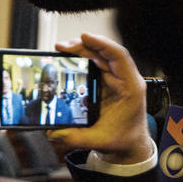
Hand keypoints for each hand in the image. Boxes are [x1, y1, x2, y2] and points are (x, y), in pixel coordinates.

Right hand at [49, 33, 154, 163]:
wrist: (130, 144)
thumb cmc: (122, 139)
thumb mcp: (98, 141)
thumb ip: (74, 137)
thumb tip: (51, 132)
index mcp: (130, 88)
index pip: (119, 57)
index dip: (103, 44)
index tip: (85, 37)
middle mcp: (125, 79)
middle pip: (106, 53)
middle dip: (84, 46)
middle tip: (62, 46)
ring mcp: (117, 79)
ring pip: (100, 56)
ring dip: (81, 50)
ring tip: (62, 49)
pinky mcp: (108, 81)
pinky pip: (96, 63)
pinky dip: (83, 58)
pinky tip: (69, 57)